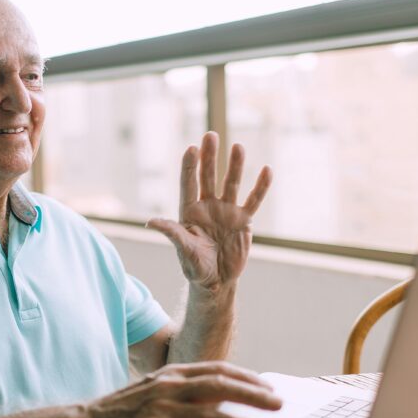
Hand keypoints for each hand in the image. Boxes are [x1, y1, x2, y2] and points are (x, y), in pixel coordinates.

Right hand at [83, 362, 281, 417]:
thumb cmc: (127, 407)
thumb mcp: (157, 388)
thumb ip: (186, 390)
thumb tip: (222, 398)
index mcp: (173, 374)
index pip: (218, 370)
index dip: (246, 378)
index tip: (267, 387)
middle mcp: (170, 387)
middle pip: (220, 386)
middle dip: (253, 395)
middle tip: (277, 404)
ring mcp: (161, 409)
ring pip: (210, 414)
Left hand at [148, 132, 271, 291]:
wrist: (216, 282)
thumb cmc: (195, 267)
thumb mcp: (183, 250)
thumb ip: (172, 234)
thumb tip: (150, 222)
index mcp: (189, 212)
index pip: (188, 184)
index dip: (190, 166)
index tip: (192, 148)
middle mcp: (207, 207)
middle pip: (208, 177)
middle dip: (210, 157)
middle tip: (210, 135)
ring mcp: (226, 211)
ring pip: (231, 184)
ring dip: (235, 166)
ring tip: (238, 147)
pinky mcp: (243, 221)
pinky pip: (253, 200)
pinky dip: (260, 187)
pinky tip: (267, 170)